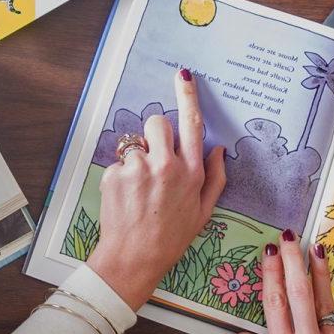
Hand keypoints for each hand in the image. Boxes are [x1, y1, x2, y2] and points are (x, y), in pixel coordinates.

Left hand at [88, 69, 227, 309]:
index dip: (188, 96)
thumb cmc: (171, 237)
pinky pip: (118, 164)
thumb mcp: (203, 212)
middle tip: (154, 157)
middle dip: (155, 134)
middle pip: (157, 123)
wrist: (134, 258)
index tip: (183, 75)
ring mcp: (138, 169)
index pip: (192, 124)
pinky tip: (126, 199)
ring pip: (135, 145)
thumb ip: (214, 178)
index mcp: (191, 172)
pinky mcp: (114, 175)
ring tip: (139, 190)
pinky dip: (121, 177)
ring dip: (137, 160)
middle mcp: (166, 165)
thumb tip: (218, 150)